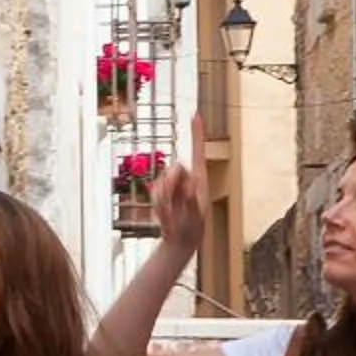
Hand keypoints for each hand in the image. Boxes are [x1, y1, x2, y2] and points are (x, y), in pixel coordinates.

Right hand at [152, 115, 209, 249]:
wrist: (180, 240)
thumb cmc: (193, 227)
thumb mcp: (197, 212)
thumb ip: (192, 196)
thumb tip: (189, 181)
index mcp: (200, 178)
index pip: (198, 151)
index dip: (196, 133)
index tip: (195, 114)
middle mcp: (186, 177)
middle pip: (175, 167)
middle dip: (173, 184)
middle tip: (176, 203)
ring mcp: (172, 184)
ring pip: (163, 180)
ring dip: (165, 198)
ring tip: (172, 214)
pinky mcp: (160, 192)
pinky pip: (154, 191)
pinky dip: (158, 203)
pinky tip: (164, 214)